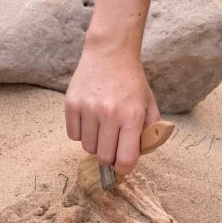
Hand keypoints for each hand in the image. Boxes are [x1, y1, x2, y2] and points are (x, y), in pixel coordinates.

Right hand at [65, 44, 159, 175]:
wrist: (110, 53)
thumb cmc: (131, 82)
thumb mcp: (149, 105)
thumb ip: (150, 133)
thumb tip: (137, 157)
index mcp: (132, 116)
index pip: (125, 159)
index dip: (124, 169)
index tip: (123, 167)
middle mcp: (109, 114)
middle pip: (104, 157)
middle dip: (109, 157)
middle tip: (112, 145)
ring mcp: (88, 109)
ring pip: (87, 147)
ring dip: (95, 144)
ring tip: (101, 129)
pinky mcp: (71, 104)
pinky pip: (73, 135)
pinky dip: (81, 133)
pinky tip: (89, 120)